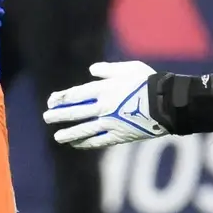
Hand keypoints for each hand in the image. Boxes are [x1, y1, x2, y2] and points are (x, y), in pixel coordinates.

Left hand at [43, 61, 166, 148]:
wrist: (166, 103)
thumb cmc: (149, 82)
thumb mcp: (129, 68)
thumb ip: (108, 70)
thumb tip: (92, 70)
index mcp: (104, 89)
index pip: (76, 94)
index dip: (61, 98)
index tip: (51, 101)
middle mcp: (103, 107)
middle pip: (75, 113)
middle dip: (59, 115)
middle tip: (46, 117)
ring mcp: (110, 123)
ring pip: (84, 130)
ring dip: (69, 133)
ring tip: (57, 136)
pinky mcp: (120, 135)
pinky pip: (99, 141)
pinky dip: (86, 143)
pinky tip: (76, 144)